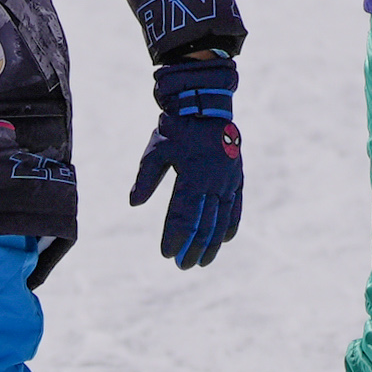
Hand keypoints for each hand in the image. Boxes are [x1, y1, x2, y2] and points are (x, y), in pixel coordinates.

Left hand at [128, 57, 240, 266]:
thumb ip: (146, 178)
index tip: (166, 253)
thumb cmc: (176, 129)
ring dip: (211, 243)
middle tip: (182, 265)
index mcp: (192, 175)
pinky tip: (223, 240)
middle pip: (204, 224)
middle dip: (192, 247)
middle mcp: (213, 181)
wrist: (206, 105)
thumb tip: (134, 203)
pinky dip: (230, 225)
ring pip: (221, 220)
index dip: (174, 237)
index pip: (182, 216)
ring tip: (202, 262)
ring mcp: (228, 180)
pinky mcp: (236, 177)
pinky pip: (235, 206)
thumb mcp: (155, 150)